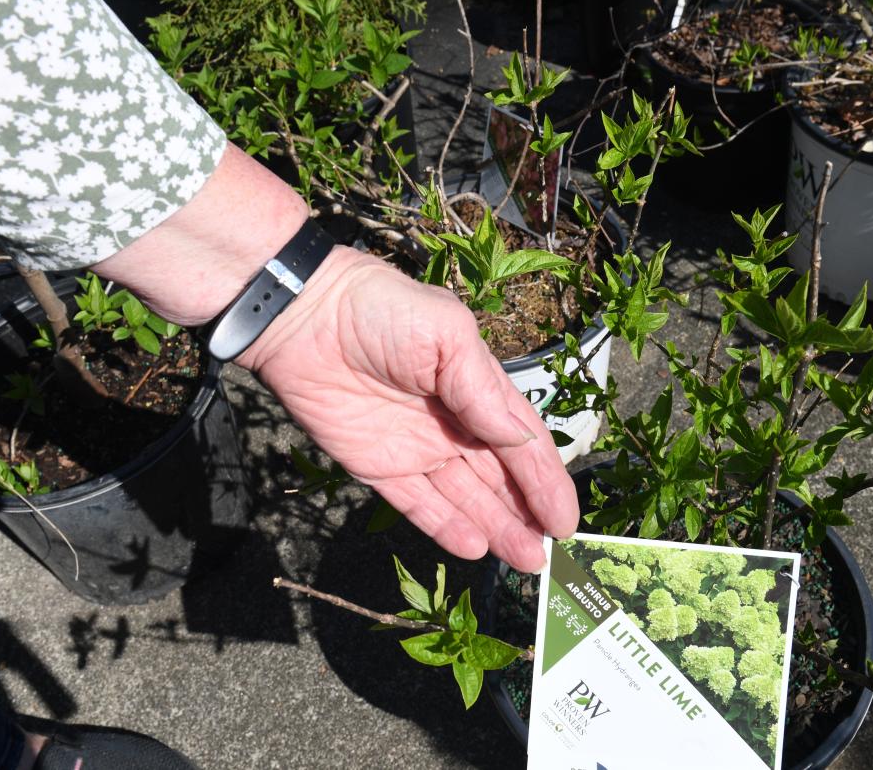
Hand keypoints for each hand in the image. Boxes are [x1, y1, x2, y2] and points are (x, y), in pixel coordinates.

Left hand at [242, 246, 577, 571]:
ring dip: (497, 528)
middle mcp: (453, 424)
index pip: (524, 444)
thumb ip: (484, 393)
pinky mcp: (376, 467)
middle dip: (527, 515)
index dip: (547, 482)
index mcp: (478, 389)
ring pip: (466, 499)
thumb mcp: (448, 336)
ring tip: (526, 562)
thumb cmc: (384, 310)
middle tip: (551, 556)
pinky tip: (474, 547)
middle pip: (500, 479)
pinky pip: (417, 505)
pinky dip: (445, 527)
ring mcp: (416, 448)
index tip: (566, 521)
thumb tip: (520, 441)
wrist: (306, 317)